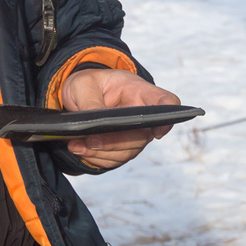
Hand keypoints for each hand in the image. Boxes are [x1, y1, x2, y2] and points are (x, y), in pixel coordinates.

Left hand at [60, 66, 177, 170]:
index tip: (158, 131)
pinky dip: (95, 157)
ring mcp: (135, 135)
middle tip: (90, 141)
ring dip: (100, 152)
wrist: (79, 96)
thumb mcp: (83, 85)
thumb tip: (95, 127)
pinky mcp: (122, 149)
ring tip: (76, 145)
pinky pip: (113, 160)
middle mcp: (143, 116)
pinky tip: (78, 149)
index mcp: (140, 92)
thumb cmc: (87, 84)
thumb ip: (90, 103)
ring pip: (127, 152)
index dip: (168, 118)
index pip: (167, 103)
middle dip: (115, 142)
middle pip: (143, 136)